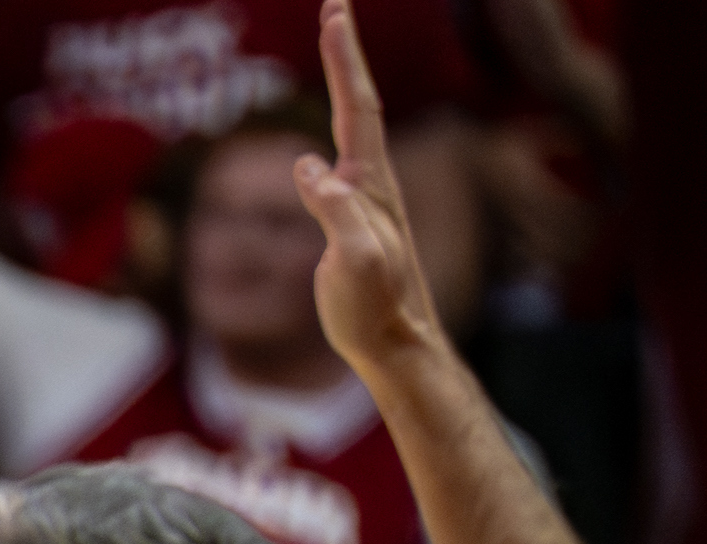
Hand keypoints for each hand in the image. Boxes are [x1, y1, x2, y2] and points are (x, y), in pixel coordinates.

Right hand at [290, 1, 445, 373]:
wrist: (397, 346)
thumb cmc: (376, 308)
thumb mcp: (355, 261)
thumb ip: (336, 213)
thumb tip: (309, 166)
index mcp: (372, 186)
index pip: (359, 109)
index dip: (346, 61)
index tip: (335, 14)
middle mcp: (372, 185)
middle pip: (359, 106)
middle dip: (346, 56)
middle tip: (334, 8)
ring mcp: (363, 206)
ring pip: (353, 133)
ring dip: (344, 88)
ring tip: (335, 51)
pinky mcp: (350, 229)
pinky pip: (336, 170)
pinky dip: (330, 141)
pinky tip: (320, 150)